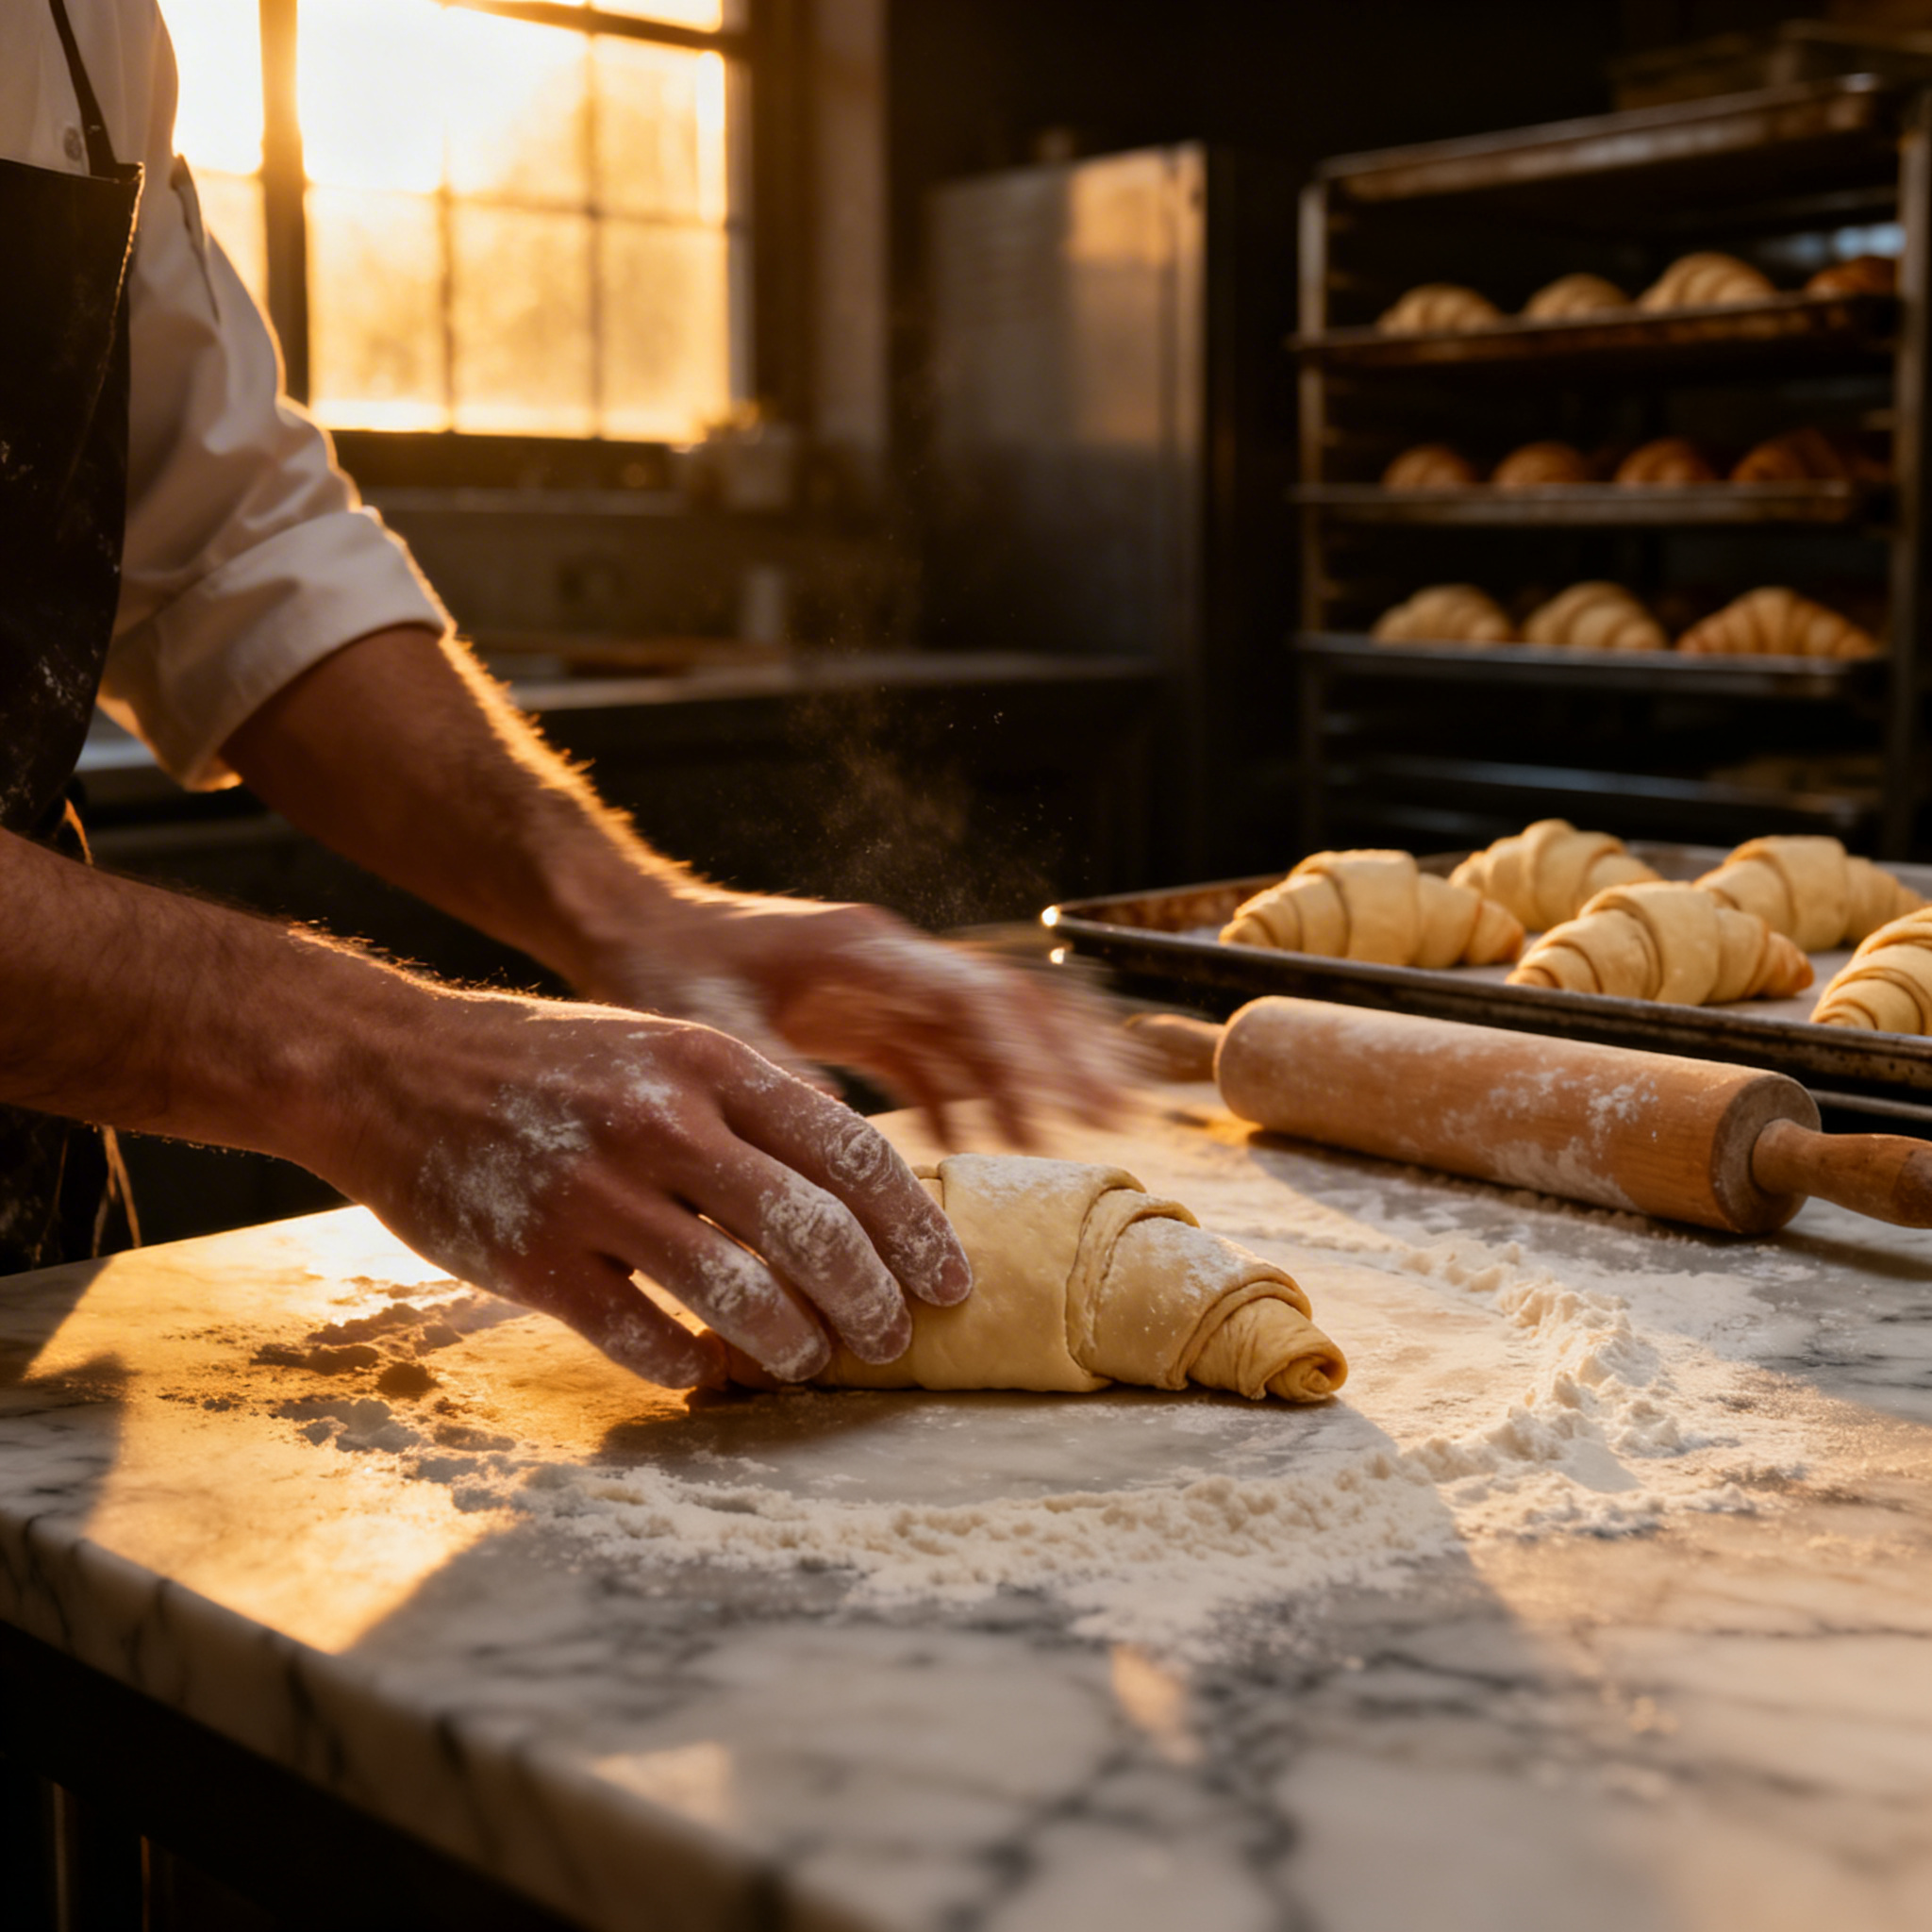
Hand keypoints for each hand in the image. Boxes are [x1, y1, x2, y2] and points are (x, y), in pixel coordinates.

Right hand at [328, 991, 970, 1387]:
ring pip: (737, 1295)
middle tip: (892, 1341)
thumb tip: (855, 1200)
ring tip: (808, 1365)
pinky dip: (690, 1369)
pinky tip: (705, 1373)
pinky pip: (642, 1338)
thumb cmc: (548, 1067)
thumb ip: (751, 1110)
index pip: (852, 1152)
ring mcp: (597, 1191)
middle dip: (872, 1303)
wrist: (391, 1065)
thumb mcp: (662, 1049)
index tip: (951, 1281)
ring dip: (792, 1348)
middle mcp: (664, 1121)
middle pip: (812, 1232)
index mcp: (710, 1063)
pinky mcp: (535, 1258)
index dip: (915, 1229)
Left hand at [576, 890, 1128, 1146]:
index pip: (973, 998)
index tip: (1065, 1112)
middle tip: (1119, 1115)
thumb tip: (840, 1141)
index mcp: (863, 952)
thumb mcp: (708, 1024)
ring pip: (985, 1029)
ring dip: (1036, 1075)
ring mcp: (881, 987)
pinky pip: (939, 1056)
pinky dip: (973, 1096)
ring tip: (1090, 1129)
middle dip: (1066, 1055)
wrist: (625, 925)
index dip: (1028, 1056)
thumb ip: (774, 1072)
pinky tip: (987, 1148)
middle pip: (1005, 1003)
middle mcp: (888, 962)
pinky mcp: (863, 1016)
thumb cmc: (660, 965)